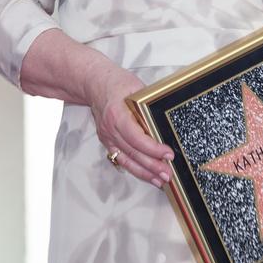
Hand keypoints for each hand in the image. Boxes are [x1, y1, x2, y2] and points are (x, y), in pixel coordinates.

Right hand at [87, 58, 174, 187]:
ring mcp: (107, 137)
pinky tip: (146, 175)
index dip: (153, 149)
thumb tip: (163, 124)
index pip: (136, 137)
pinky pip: (121, 159)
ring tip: (160, 180)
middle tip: (168, 174)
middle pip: (133, 153)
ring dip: (144, 173)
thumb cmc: (116, 83)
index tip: (168, 154)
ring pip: (127, 160)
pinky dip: (135, 168)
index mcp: (117, 114)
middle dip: (152, 166)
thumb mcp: (137, 88)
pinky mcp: (108, 142)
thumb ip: (147, 107)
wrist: (95, 83)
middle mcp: (110, 129)